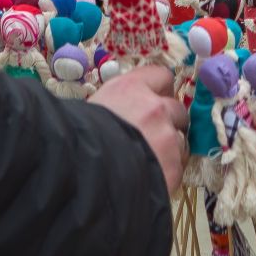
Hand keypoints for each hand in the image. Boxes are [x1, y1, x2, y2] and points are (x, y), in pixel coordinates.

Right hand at [92, 64, 186, 194]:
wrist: (81, 179)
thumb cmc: (76, 142)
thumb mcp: (91, 112)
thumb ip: (116, 107)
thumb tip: (121, 113)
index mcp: (131, 89)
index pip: (161, 76)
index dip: (159, 91)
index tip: (154, 102)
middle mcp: (154, 108)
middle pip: (176, 109)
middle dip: (168, 122)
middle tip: (151, 137)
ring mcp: (167, 137)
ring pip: (180, 140)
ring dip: (169, 149)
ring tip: (147, 163)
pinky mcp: (173, 165)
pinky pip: (178, 166)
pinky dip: (167, 172)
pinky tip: (148, 179)